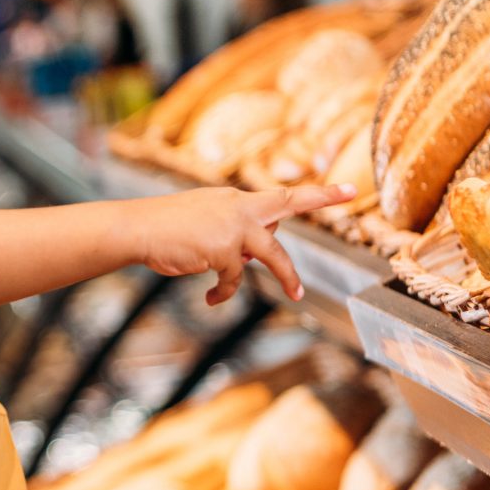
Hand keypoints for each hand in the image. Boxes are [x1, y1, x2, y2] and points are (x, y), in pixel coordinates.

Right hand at [134, 183, 354, 304]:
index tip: (347, 191)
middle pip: (289, 203)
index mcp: (236, 200)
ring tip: (297, 295)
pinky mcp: (224, 249)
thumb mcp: (206, 221)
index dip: (316, 195)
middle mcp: (240, 207)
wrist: (139, 229)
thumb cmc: (166, 228)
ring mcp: (234, 227)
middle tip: (351, 192)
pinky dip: (224, 291)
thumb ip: (237, 231)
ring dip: (287, 276)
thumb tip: (260, 251)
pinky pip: (235, 278)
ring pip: (273, 255)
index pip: (282, 197)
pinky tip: (213, 298)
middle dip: (321, 196)